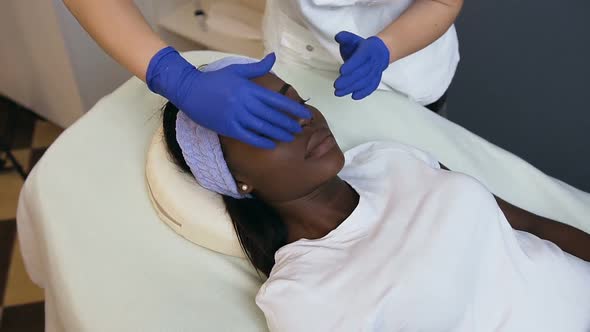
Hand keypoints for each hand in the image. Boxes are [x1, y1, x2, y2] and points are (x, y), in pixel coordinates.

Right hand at [147, 47, 310, 148]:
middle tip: (300, 129)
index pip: (277, 100)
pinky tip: (271, 144)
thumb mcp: (237, 70)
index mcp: (250, 89)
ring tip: (290, 137)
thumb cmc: (215, 80)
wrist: (189, 90)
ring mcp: (236, 116)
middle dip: (288, 123)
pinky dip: (261, 141)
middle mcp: (245, 103)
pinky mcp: (228, 127)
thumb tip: (273, 57)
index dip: (293, 108)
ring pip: (263, 127)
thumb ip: (257, 67)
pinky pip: (248, 137)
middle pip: (272, 116)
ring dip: (278, 133)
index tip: (305, 115)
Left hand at [334, 31, 389, 99]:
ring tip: (339, 92)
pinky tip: (354, 96)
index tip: (341, 71)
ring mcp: (376, 71)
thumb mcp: (353, 39)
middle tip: (336, 85)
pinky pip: (371, 86)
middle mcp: (373, 61)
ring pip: (365, 81)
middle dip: (348, 80)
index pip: (360, 58)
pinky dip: (364, 92)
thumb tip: (338, 37)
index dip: (351, 65)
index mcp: (368, 50)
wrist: (380, 51)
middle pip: (361, 72)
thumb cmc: (362, 47)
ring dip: (352, 88)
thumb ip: (345, 37)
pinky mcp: (376, 79)